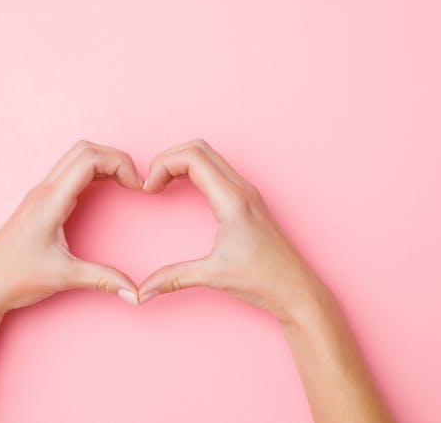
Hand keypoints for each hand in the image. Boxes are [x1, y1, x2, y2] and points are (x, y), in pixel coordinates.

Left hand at [0, 141, 142, 317]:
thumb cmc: (14, 278)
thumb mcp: (63, 278)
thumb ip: (103, 280)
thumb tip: (136, 293)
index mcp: (50, 201)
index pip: (90, 159)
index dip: (120, 163)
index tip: (137, 187)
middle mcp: (44, 190)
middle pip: (85, 149)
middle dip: (116, 158)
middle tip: (134, 181)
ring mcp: (40, 194)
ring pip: (76, 157)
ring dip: (103, 162)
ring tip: (124, 183)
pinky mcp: (40, 203)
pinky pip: (69, 173)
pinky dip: (92, 173)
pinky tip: (104, 190)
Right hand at [138, 139, 326, 322]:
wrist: (296, 289)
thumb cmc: (264, 279)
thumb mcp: (213, 276)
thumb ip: (174, 278)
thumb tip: (143, 291)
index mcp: (232, 199)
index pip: (192, 157)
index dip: (162, 165)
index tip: (148, 189)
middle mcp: (241, 188)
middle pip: (198, 148)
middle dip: (168, 158)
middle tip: (151, 183)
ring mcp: (246, 192)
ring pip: (209, 155)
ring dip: (181, 162)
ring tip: (162, 184)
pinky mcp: (248, 200)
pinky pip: (218, 170)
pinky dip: (194, 171)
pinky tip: (183, 190)